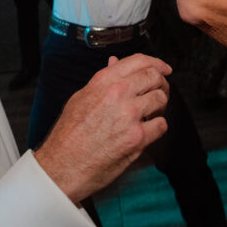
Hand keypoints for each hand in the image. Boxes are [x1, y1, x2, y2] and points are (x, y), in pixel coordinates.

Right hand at [34, 54, 170, 203]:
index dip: (156, 63)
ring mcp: (129, 114)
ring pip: (161, 99)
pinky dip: (158, 127)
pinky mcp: (137, 137)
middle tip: (161, 91)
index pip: (138, 61)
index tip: (164, 68)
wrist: (63, 165)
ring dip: (160, 106)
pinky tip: (148, 130)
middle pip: (154, 77)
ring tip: (152, 113)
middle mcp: (118, 93)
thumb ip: (103, 80)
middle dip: (161, 84)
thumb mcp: (80, 98)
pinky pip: (161, 125)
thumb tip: (115, 64)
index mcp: (103, 81)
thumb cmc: (68, 134)